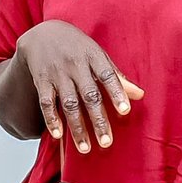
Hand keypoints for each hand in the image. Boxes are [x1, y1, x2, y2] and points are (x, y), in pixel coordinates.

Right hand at [16, 20, 142, 153]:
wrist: (41, 34)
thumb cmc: (76, 47)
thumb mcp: (97, 55)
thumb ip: (116, 75)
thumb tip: (140, 95)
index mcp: (93, 56)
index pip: (108, 75)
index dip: (117, 93)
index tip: (125, 111)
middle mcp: (75, 65)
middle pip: (89, 95)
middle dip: (98, 120)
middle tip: (106, 143)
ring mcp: (57, 73)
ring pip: (68, 103)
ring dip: (77, 127)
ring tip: (85, 148)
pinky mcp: (41, 80)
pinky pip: (46, 102)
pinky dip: (51, 119)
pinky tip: (58, 135)